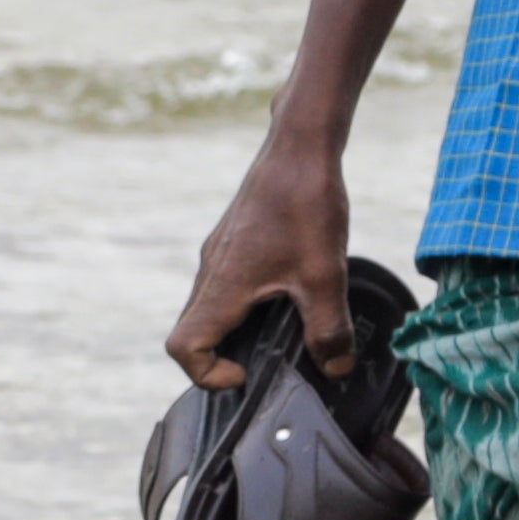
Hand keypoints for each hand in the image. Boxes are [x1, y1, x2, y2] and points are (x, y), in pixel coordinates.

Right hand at [171, 135, 351, 391]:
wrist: (300, 144)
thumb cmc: (305, 203)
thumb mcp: (325, 274)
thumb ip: (329, 328)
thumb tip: (336, 370)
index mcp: (222, 286)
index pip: (182, 348)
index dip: (207, 374)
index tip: (248, 372)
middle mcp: (211, 271)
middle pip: (195, 332)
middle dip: (225, 357)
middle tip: (272, 360)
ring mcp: (220, 253)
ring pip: (212, 308)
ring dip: (239, 329)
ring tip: (288, 328)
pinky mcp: (235, 240)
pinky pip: (228, 285)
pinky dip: (249, 303)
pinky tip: (293, 291)